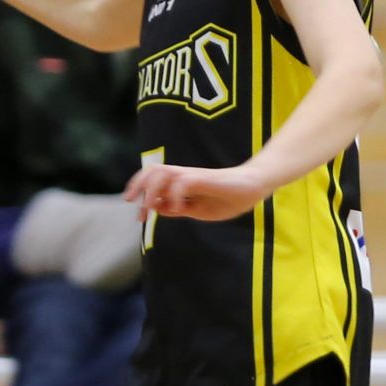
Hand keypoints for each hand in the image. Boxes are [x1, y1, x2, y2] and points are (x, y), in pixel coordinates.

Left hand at [124, 161, 267, 222]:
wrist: (252, 187)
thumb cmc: (228, 198)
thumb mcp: (197, 209)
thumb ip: (177, 208)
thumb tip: (157, 209)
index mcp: (181, 183)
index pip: (152, 179)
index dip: (139, 193)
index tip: (138, 214)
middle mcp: (183, 176)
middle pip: (152, 172)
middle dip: (137, 187)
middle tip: (132, 205)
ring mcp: (193, 176)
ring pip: (162, 173)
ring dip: (151, 190)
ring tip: (149, 207)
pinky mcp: (204, 178)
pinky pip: (182, 183)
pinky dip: (174, 196)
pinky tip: (177, 209)